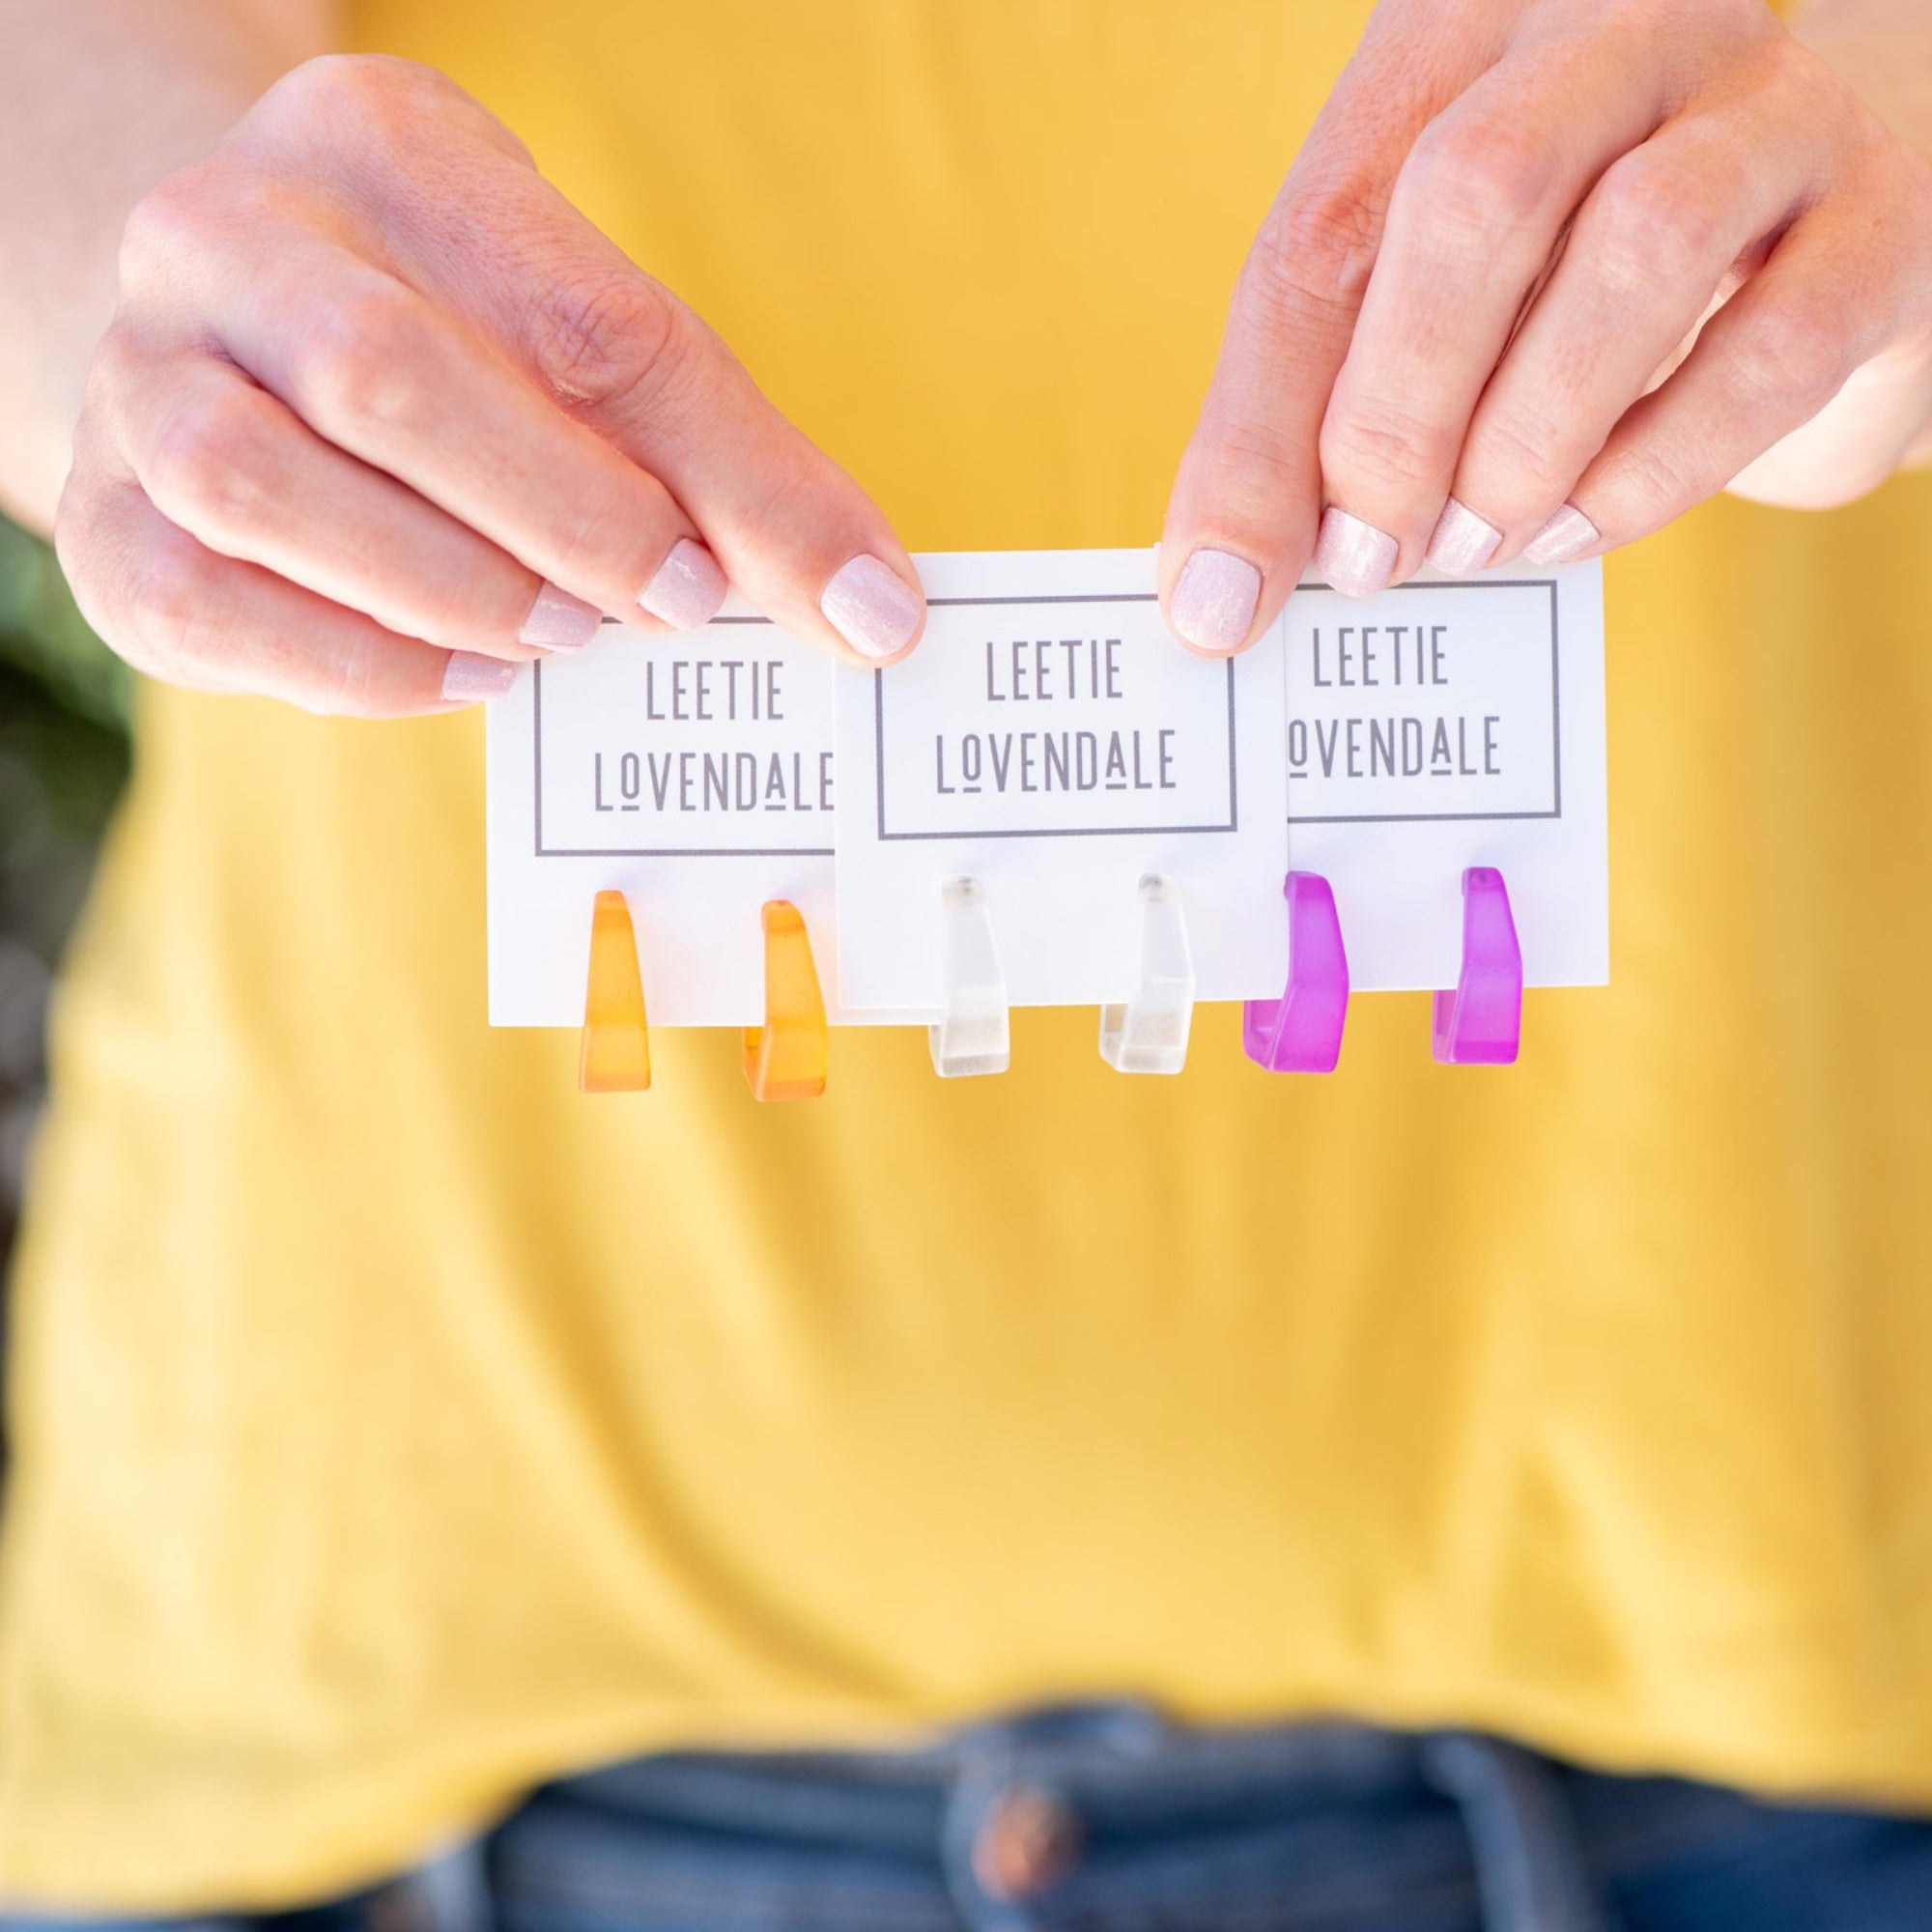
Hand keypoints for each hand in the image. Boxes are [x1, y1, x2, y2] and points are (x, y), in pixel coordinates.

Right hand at [56, 55, 925, 714]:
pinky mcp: (105, 526)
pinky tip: (465, 673)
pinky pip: (209, 604)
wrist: (240, 341)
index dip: (705, 467)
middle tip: (673, 604)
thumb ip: (722, 458)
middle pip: (390, 378)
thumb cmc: (456, 340)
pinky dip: (357, 663)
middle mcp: (224, 238)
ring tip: (562, 636)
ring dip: (451, 587)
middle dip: (566, 516)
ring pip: (261, 489)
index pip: (577, 315)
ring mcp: (137, 378)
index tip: (810, 589)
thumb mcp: (584, 333)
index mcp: (381, 149)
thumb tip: (872, 613)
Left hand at [1158, 0, 1931, 651]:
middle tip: (1370, 554)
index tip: (1229, 579)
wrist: (1822, 189)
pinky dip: (1651, 467)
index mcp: (1458, 34)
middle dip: (1397, 412)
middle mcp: (1615, 26)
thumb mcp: (1425, 299)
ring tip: (1474, 542)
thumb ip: (1313, 414)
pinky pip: (1768, 347)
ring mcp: (1767, 103)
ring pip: (1639, 244)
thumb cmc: (1571, 257)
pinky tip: (1570, 528)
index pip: (1323, 227)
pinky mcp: (1876, 212)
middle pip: (1476, 193)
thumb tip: (1220, 593)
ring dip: (1528, 436)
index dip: (1262, 423)